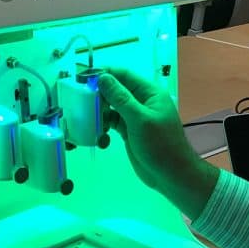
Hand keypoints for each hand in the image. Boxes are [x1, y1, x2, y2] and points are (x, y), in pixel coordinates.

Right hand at [98, 67, 218, 218]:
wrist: (171, 174)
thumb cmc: (160, 145)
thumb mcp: (140, 120)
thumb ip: (121, 98)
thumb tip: (103, 77)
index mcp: (150, 93)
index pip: (125, 75)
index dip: (105, 73)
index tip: (83, 76)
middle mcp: (142, 101)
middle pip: (116, 89)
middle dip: (98, 92)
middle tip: (77, 98)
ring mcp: (135, 117)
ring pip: (112, 106)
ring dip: (99, 109)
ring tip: (83, 115)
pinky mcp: (129, 131)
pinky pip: (112, 121)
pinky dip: (103, 124)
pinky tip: (94, 129)